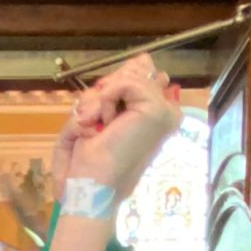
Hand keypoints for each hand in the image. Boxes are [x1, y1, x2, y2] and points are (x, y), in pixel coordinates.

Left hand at [61, 54, 182, 200]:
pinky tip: (104, 122)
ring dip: (102, 98)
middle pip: (136, 70)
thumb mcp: (95, 115)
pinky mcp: (157, 112)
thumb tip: (145, 60)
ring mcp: (164, 113)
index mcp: (151, 116)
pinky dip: (104, 98)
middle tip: (96, 123)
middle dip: (106, 90)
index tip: (98, 115)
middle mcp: (163, 113)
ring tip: (99, 126)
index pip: (140, 73)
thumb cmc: (86, 165)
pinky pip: (127, 81)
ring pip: (130, 75)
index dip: (113, 85)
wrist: (88, 190)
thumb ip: (117, 86)